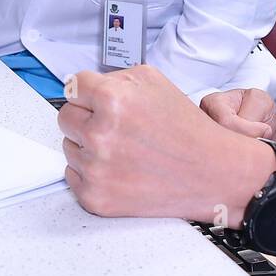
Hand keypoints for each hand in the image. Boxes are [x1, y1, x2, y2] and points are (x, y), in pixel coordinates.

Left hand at [58, 66, 274, 226]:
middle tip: (113, 125)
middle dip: (85, 117)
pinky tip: (119, 167)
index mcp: (112, 100)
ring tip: (124, 148)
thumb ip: (113, 78)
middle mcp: (100, 135)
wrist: (210, 172)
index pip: (72, 87)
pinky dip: (91, 171)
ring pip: (69, 147)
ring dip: (88, 145)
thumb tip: (84, 86)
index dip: (88, 92)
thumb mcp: (153, 80)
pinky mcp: (96, 197)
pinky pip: (72, 175)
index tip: (95, 99)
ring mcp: (96, 169)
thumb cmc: (185, 129)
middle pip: (65, 117)